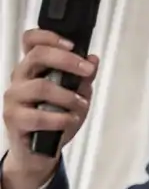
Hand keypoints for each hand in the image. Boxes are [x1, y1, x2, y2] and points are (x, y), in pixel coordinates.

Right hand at [1, 30, 97, 188]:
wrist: (38, 152)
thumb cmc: (55, 120)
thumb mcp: (76, 98)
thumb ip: (83, 79)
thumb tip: (93, 59)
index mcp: (33, 69)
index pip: (31, 41)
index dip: (49, 37)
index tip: (73, 46)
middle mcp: (20, 79)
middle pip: (37, 56)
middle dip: (67, 61)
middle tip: (87, 71)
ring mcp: (14, 98)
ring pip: (41, 86)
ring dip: (68, 96)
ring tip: (80, 105)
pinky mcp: (14, 119)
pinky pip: (38, 115)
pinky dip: (60, 118)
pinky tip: (70, 120)